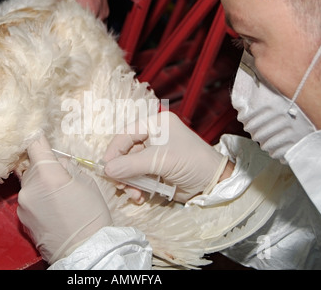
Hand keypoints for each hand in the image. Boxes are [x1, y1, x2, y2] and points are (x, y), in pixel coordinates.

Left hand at [17, 134, 112, 263]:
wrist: (85, 251)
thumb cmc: (91, 216)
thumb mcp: (87, 184)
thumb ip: (68, 168)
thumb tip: (59, 163)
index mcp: (48, 175)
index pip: (35, 146)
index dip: (37, 138)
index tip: (37, 132)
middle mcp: (29, 188)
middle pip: (32, 167)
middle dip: (45, 168)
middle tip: (62, 178)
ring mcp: (23, 205)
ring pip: (30, 184)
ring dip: (41, 185)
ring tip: (59, 198)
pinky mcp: (22, 219)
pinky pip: (29, 200)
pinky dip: (38, 200)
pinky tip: (53, 210)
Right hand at [103, 111, 231, 203]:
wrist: (214, 182)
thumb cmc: (191, 162)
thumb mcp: (161, 161)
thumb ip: (132, 165)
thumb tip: (107, 170)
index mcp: (156, 124)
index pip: (127, 134)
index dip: (114, 150)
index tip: (106, 167)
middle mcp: (154, 137)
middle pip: (127, 152)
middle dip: (122, 170)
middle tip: (120, 186)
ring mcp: (155, 154)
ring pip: (131, 167)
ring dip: (129, 182)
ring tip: (132, 194)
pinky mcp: (157, 170)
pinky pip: (139, 177)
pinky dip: (137, 188)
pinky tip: (140, 197)